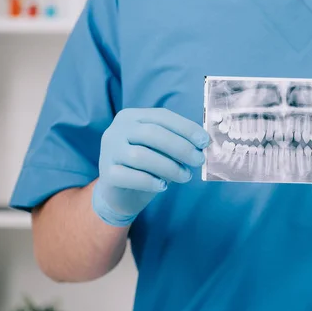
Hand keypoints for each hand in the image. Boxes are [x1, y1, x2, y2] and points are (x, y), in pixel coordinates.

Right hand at [93, 108, 209, 226]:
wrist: (121, 193)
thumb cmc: (147, 166)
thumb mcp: (162, 149)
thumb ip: (177, 142)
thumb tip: (202, 144)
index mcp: (132, 116)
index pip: (162, 116)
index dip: (186, 128)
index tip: (205, 142)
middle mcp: (117, 129)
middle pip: (152, 134)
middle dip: (181, 147)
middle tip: (199, 161)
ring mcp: (109, 151)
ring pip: (141, 156)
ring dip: (169, 167)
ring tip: (185, 176)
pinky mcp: (106, 173)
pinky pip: (130, 176)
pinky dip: (150, 181)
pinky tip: (163, 186)